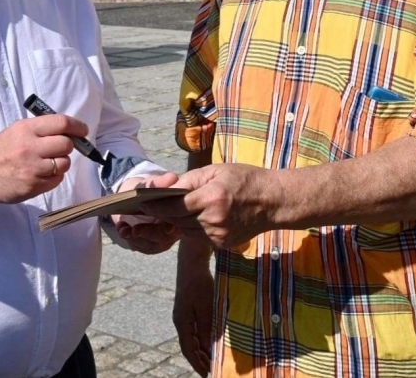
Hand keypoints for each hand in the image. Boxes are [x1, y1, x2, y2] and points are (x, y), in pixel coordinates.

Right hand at [0, 115, 85, 218]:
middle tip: (60, 147)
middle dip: (67, 145)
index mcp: (25, 129)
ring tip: (47, 162)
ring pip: (64, 163)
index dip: (76, 126)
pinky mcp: (33, 187)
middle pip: (66, 144)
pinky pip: (57, 179)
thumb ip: (39, 129)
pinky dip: (54, 176)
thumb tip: (67, 130)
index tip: (82, 130)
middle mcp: (30, 148)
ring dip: (60, 162)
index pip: (61, 123)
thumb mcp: (15, 131)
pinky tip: (41, 173)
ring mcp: (32, 169)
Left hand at [113, 173, 181, 253]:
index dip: (170, 223)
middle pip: (164, 236)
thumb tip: (172, 178)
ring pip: (153, 245)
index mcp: (178, 211)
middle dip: (148, 233)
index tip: (160, 221)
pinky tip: (121, 230)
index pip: (179, 220)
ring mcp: (162, 238)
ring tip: (123, 230)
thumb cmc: (144, 190)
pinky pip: (143, 248)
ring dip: (136, 239)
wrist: (130, 198)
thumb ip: (159, 182)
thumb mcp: (149, 183)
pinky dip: (131, 241)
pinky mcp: (150, 244)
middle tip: (134, 229)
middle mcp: (173, 227)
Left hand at [141, 163, 277, 248]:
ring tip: (179, 207)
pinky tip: (198, 215)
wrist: (274, 202)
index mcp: (211, 198)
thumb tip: (166, 188)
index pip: (173, 206)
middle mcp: (213, 220)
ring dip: (178, 219)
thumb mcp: (216, 171)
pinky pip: (197, 236)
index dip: (154, 206)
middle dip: (163, 212)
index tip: (141, 203)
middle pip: (176, 219)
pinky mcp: (221, 244)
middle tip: (150, 205)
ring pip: (185, 229)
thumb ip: (189, 180)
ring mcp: (218, 235)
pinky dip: (193, 226)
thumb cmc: (245, 179)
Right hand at [173, 240, 213, 376]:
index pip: (188, 349)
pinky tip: (209, 340)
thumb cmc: (199, 284)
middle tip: (211, 370)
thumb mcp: (205, 307)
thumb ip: (206, 328)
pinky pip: (193, 329)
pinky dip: (201, 338)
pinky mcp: (188, 308)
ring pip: (191, 338)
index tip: (207, 374)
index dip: (197, 363)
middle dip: (199, 360)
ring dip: (201, 350)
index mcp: (182, 322)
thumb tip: (207, 348)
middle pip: (188, 346)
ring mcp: (183, 314)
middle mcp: (180, 320)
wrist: (191, 262)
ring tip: (211, 360)